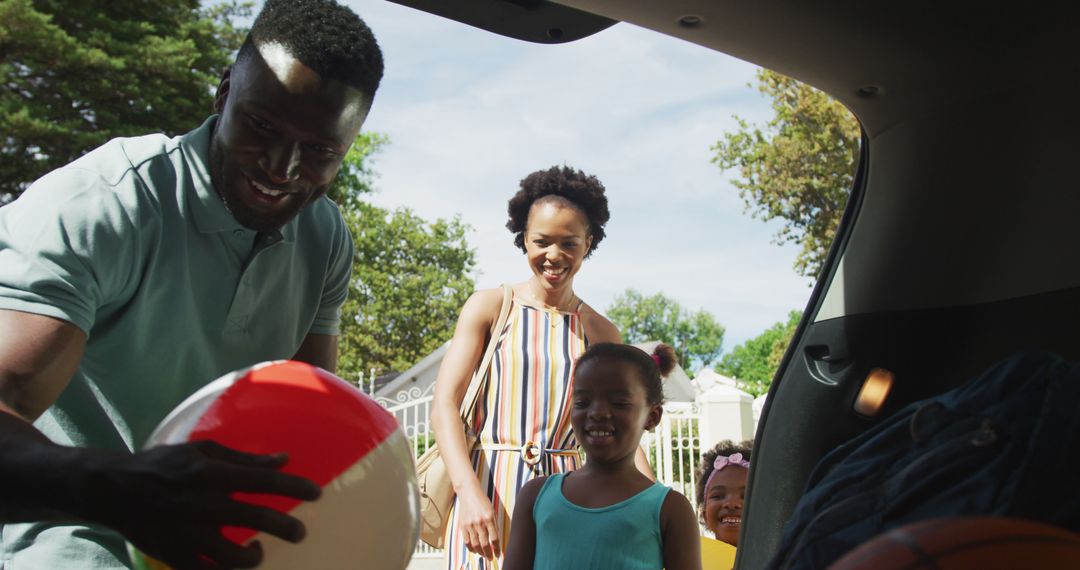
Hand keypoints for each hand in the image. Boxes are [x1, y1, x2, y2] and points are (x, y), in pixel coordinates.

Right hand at [74, 440, 320, 568]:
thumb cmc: (163, 465)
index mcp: (212, 474)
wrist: (113, 490)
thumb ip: (245, 459)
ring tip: (258, 551)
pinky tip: (232, 566)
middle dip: (288, 528)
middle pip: (258, 519)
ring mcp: (189, 535)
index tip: (316, 493)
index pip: (264, 481)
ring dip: (255, 557)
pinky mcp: (175, 556)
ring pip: (235, 557)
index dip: (295, 487)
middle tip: (301, 532)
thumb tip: (284, 460)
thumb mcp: (203, 451)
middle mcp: (204, 505)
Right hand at [455, 484, 500, 559]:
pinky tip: (475, 550)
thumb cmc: (482, 501)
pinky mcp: (463, 525)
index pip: (495, 538)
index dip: (497, 549)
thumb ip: (494, 524)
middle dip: (489, 553)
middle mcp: (480, 522)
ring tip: (484, 555)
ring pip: (475, 544)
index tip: (498, 554)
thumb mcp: (492, 511)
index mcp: (489, 518)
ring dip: (480, 552)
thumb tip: (495, 539)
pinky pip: (467, 541)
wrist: (468, 492)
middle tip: (491, 558)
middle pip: (485, 544)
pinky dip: (471, 548)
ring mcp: (470, 524)